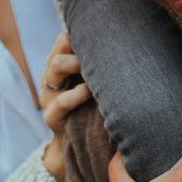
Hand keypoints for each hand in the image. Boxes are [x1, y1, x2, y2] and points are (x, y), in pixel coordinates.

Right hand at [39, 30, 90, 181]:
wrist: (79, 145)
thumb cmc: (93, 108)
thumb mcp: (94, 84)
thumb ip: (101, 66)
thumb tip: (132, 42)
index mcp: (59, 66)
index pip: (64, 39)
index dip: (82, 36)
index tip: (104, 39)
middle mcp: (51, 77)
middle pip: (61, 45)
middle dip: (80, 48)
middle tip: (102, 53)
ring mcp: (48, 96)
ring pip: (56, 66)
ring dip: (77, 63)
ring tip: (94, 69)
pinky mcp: (51, 117)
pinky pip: (62, 101)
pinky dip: (77, 94)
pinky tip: (90, 92)